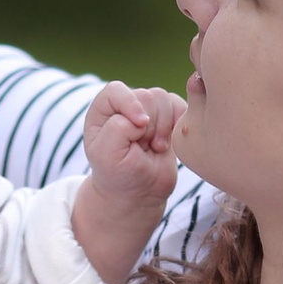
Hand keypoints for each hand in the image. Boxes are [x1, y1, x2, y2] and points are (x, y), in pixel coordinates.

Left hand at [83, 80, 183, 215]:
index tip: (139, 127)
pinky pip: (180, 106)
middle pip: (146, 95)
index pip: (117, 90)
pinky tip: (168, 143)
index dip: (132, 104)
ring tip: (154, 147)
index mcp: (102, 110)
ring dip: (163, 127)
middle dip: (149, 125)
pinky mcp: (167, 116)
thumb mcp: (106, 155)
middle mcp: (124, 105)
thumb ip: (117, 129)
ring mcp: (147, 109)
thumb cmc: (118, 174)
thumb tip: (143, 117)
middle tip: (143, 147)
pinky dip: (178, 124)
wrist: (139, 193)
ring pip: (164, 99)